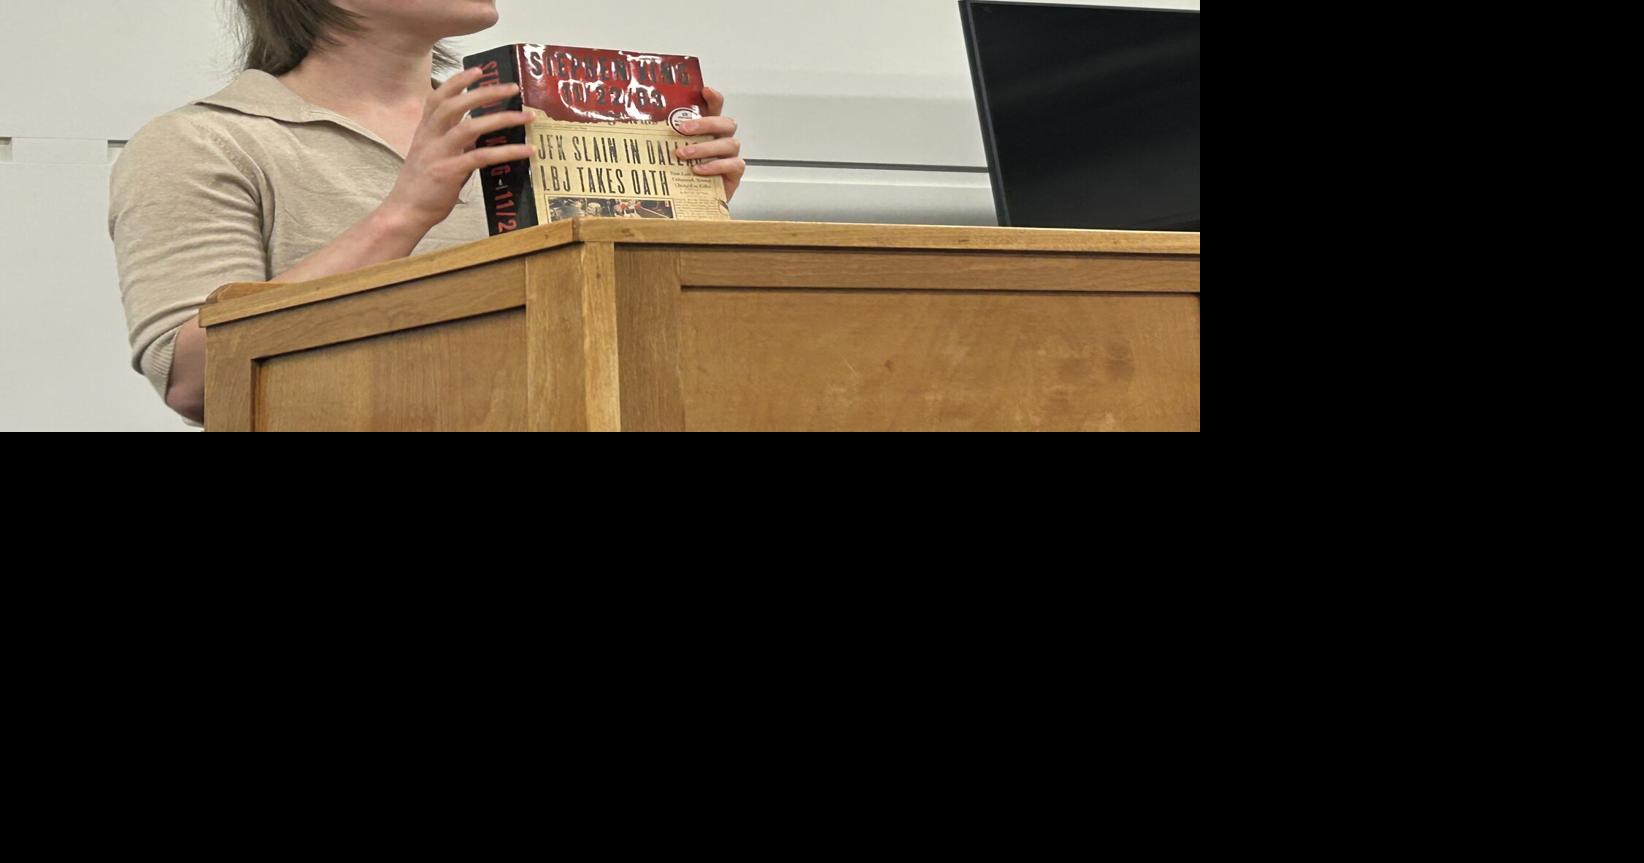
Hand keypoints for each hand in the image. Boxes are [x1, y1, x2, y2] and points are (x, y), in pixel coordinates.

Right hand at [384, 67, 535, 232]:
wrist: (405, 212)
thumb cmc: (422, 187)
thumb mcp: (433, 157)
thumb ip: (454, 144)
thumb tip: (480, 137)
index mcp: (425, 131)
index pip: (437, 97)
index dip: (457, 81)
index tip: (477, 70)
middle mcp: (430, 137)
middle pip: (455, 104)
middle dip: (485, 92)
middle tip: (512, 87)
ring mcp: (438, 154)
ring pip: (470, 127)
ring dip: (502, 118)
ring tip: (526, 116)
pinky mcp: (449, 172)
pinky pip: (482, 156)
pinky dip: (507, 151)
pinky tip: (526, 150)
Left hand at [675, 86, 745, 201]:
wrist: (694, 201)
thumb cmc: (685, 173)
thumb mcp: (673, 152)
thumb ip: (667, 137)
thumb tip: (641, 123)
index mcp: (710, 130)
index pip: (717, 107)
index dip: (714, 98)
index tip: (705, 90)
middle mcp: (723, 139)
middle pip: (725, 123)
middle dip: (705, 124)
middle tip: (682, 129)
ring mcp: (731, 156)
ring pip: (728, 144)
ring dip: (704, 147)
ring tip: (683, 154)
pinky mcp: (734, 173)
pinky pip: (732, 165)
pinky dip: (714, 166)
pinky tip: (698, 170)